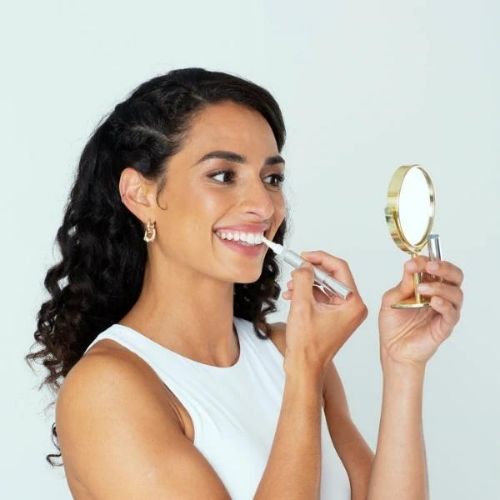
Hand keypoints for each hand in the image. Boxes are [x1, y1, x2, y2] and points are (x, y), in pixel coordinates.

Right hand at [282, 251, 367, 373]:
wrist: (304, 368)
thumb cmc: (307, 346)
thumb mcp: (302, 305)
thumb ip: (304, 279)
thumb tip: (303, 265)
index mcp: (353, 304)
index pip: (340, 269)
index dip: (320, 258)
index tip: (304, 256)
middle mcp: (352, 307)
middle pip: (332, 276)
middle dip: (311, 272)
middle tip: (295, 267)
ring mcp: (344, 313)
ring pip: (325, 286)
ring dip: (306, 283)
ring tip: (290, 286)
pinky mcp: (334, 317)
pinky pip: (321, 297)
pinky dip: (307, 293)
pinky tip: (292, 295)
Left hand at [379, 255, 463, 369]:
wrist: (392, 349)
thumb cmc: (393, 324)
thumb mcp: (391, 299)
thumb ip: (402, 284)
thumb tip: (411, 266)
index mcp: (427, 286)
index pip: (436, 268)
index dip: (427, 261)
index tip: (413, 263)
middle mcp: (439, 296)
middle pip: (454, 276)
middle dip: (444, 268)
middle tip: (430, 267)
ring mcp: (443, 311)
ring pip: (456, 293)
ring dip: (440, 287)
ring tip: (422, 289)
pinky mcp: (445, 326)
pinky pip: (452, 313)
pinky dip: (444, 304)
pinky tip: (433, 302)